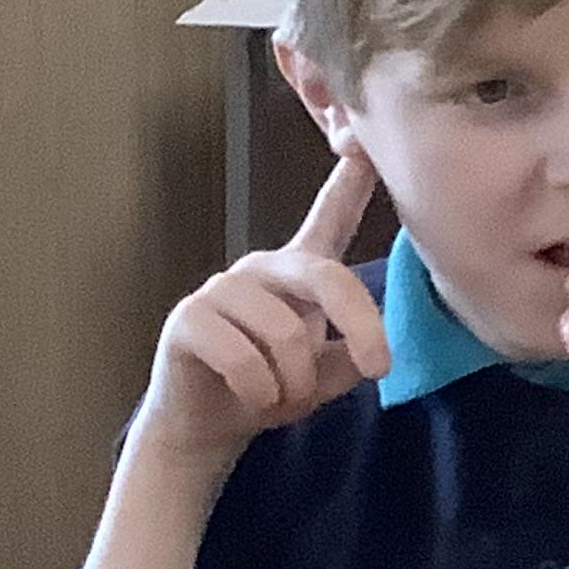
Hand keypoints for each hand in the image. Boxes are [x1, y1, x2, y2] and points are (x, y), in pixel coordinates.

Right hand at [82, 148, 386, 568]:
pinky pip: (245, 360)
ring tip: (281, 400)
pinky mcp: (189, 319)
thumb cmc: (270, 392)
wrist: (204, 428)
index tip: (364, 140)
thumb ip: (352, 354)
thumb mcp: (325, 376)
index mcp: (298, 273)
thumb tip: (370, 351)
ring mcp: (222, 290)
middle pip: (325, 276)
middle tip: (379, 369)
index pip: (329, 217)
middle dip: (362, 328)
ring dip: (295, 386)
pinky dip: (260, 394)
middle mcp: (261, 270)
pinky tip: (251, 400)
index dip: (350, 181)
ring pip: (286, 335)